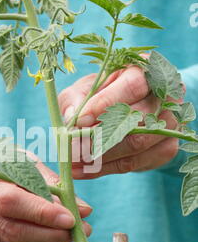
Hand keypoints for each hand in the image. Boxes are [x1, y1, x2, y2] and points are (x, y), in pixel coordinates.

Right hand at [0, 152, 91, 241]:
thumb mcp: (21, 161)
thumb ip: (51, 184)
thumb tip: (84, 210)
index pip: (9, 201)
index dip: (42, 213)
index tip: (71, 218)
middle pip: (10, 230)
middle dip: (48, 234)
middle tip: (74, 232)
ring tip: (63, 235)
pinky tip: (40, 238)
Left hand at [58, 65, 182, 178]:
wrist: (127, 109)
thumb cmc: (102, 93)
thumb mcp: (85, 88)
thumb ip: (77, 98)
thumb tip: (73, 117)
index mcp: (147, 70)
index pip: (133, 85)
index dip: (106, 103)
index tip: (79, 120)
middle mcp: (166, 96)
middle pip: (136, 119)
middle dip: (99, 136)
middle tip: (71, 148)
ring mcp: (171, 123)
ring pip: (137, 144)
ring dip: (101, 157)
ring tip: (72, 162)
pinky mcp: (166, 148)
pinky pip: (135, 162)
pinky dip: (106, 168)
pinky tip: (84, 170)